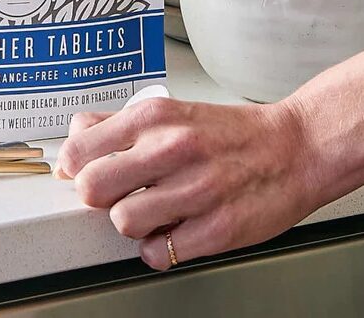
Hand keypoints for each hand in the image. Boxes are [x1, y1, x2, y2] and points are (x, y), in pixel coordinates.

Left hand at [55, 96, 315, 270]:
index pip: (79, 148)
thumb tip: (74, 140)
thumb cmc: (228, 133)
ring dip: (131, 223)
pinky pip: (157, 253)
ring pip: (122, 222)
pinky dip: (158, 248)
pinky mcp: (216, 228)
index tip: (79, 173)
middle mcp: (171, 149)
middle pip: (92, 187)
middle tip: (115, 195)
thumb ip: (118, 125)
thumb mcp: (169, 112)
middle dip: (97, 196)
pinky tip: (172, 230)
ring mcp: (195, 190)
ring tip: (151, 212)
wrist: (292, 148)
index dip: (73, 167)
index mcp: (155, 117)